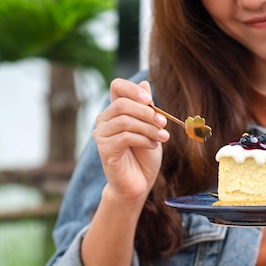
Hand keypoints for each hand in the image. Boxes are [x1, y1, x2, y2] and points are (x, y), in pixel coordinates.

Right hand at [93, 78, 169, 203]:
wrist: (139, 183)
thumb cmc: (144, 156)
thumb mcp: (151, 128)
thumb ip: (147, 108)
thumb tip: (145, 83)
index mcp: (115, 111)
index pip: (117, 86)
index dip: (133, 89)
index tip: (150, 100)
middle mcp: (104, 120)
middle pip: (122, 104)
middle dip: (147, 112)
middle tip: (164, 123)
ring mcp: (101, 135)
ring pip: (125, 121)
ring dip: (148, 128)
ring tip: (162, 138)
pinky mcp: (104, 150)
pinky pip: (125, 137)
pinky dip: (143, 139)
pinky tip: (152, 146)